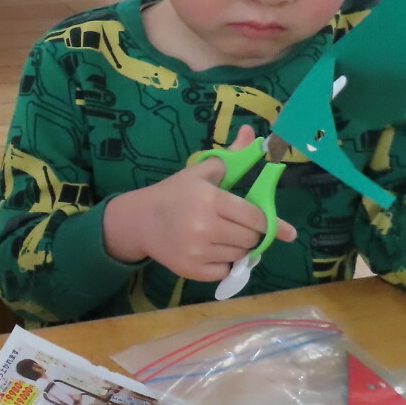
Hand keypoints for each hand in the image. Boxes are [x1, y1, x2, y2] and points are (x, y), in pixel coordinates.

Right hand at [102, 125, 296, 282]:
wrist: (141, 220)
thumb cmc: (175, 193)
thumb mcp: (201, 171)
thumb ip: (232, 155)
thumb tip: (253, 133)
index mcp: (211, 199)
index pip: (256, 218)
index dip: (264, 220)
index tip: (260, 220)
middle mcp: (205, 227)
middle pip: (250, 239)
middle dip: (250, 233)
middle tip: (235, 226)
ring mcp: (197, 251)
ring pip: (239, 256)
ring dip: (237, 248)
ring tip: (220, 236)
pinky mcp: (191, 270)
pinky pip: (224, 271)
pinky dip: (224, 264)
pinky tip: (211, 251)